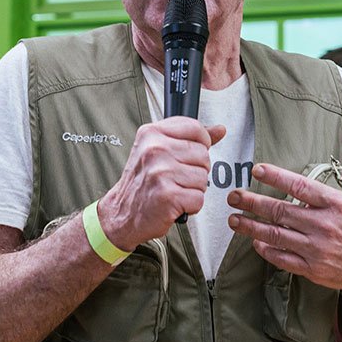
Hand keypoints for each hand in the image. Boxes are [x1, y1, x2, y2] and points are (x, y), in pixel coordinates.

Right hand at [97, 118, 224, 251]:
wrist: (122, 213)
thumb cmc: (141, 183)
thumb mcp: (158, 150)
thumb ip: (190, 138)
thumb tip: (219, 130)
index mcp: (151, 134)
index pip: (195, 128)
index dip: (201, 143)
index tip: (190, 154)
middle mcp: (155, 150)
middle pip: (203, 155)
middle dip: (196, 170)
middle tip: (176, 178)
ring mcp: (161, 173)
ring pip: (204, 178)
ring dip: (193, 189)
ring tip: (174, 190)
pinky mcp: (168, 196)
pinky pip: (199, 199)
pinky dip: (190, 206)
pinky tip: (174, 203)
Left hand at [226, 138, 341, 300]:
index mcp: (336, 204)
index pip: (300, 186)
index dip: (277, 177)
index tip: (258, 169)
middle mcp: (324, 226)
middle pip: (280, 211)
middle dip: (253, 202)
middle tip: (233, 196)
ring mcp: (317, 249)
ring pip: (276, 235)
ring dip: (251, 227)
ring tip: (233, 219)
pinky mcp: (313, 269)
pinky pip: (283, 259)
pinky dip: (267, 250)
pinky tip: (255, 242)